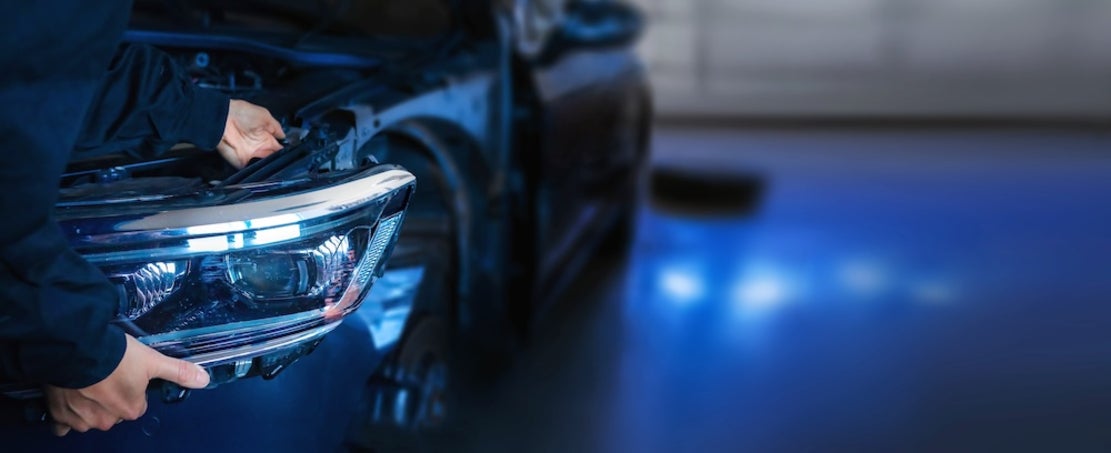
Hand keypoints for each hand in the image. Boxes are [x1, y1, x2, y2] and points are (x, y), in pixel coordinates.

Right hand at [43, 335, 209, 435]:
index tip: (126, 374)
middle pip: (112, 412)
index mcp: (130, 409)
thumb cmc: (116, 355)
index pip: (136, 405)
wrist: (76, 349)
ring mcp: (81, 419)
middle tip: (106, 374)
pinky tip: (68, 399)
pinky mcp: (59, 414)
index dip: (132, 389)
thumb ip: (178, 371)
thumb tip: (205, 379)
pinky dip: (66, 414)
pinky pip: (63, 424)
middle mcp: (106, 420)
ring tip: (86, 380)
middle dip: (110, 397)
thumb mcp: (152, 360)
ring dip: (88, 404)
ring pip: (89, 417)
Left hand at [217, 99, 285, 168]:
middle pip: (273, 158)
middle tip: (282, 159)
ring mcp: (250, 154)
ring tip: (274, 163)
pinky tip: (264, 167)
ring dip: (270, 166)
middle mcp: (258, 146)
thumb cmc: (241, 113)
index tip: (290, 154)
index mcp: (265, 136)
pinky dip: (257, 171)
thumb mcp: (265, 116)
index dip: (285, 151)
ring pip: (264, 165)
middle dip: (278, 160)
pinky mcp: (241, 161)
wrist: (223, 118)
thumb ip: (276, 128)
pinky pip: (252, 169)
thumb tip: (284, 136)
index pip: (279, 147)